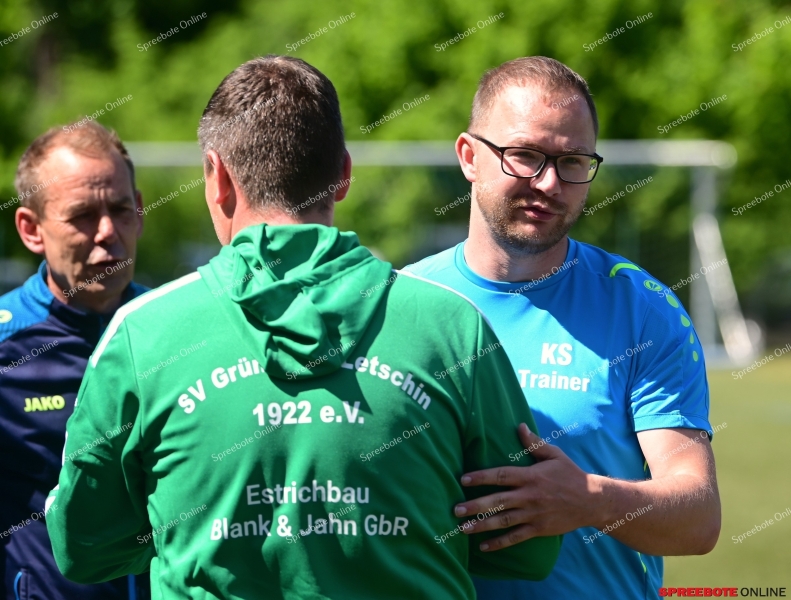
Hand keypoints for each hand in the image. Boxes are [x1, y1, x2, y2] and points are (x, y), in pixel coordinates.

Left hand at [455, 423, 604, 550]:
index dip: (481, 477)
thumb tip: (519, 426)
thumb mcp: (554, 454)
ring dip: (482, 526)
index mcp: (530, 476)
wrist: (592, 500)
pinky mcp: (538, 529)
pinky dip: (499, 543)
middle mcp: (529, 496)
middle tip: (456, 510)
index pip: (501, 475)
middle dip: (475, 506)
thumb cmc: (570, 474)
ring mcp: (533, 514)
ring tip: (463, 529)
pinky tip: (483, 546)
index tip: (463, 479)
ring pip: (503, 521)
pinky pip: (515, 537)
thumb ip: (534, 443)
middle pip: (498, 500)